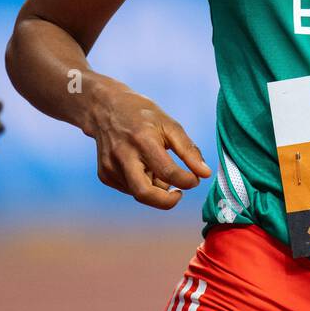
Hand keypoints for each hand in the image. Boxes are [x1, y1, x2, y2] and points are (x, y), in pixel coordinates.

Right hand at [86, 81, 211, 209]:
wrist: (104, 109)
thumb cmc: (142, 115)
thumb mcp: (169, 124)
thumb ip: (188, 150)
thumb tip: (205, 174)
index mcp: (142, 140)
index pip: (168, 172)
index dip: (187, 181)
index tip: (195, 179)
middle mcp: (122, 155)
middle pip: (145, 194)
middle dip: (167, 202)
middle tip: (179, 194)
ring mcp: (110, 167)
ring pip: (139, 192)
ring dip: (155, 187)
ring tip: (157, 167)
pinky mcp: (104, 174)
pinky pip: (130, 189)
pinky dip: (142, 183)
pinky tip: (142, 166)